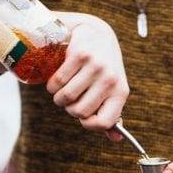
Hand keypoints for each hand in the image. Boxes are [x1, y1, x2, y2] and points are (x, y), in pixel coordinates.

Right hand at [46, 16, 128, 140]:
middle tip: (70, 100)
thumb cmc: (103, 69)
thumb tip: (116, 139)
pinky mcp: (80, 54)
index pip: (104, 123)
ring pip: (66, 98)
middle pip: (80, 112)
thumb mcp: (111, 90)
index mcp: (121, 92)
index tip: (83, 117)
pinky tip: (56, 81)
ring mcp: (96, 66)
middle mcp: (111, 79)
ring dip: (58, 98)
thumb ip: (111, 114)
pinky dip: (52, 86)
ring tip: (61, 91)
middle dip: (70, 109)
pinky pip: (57, 82)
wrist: (96, 33)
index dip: (88, 125)